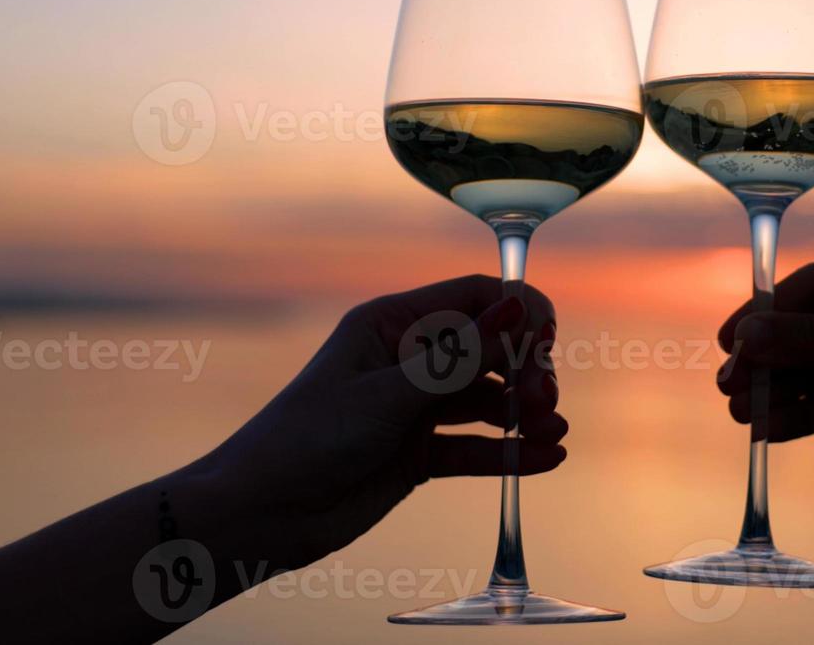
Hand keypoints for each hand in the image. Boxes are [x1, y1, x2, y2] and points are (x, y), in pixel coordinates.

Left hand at [198, 275, 565, 568]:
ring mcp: (415, 408)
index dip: (518, 313)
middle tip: (543, 403)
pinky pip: (476, 447)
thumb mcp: (388, 395)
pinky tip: (547, 458)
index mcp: (392, 324)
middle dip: (527, 369)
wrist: (260, 515)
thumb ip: (459, 357)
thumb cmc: (306, 440)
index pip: (474, 298)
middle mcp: (408, 359)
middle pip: (491, 348)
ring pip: (489, 399)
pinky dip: (512, 452)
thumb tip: (518, 312)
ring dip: (526, 412)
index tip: (546, 343)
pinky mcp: (419, 455)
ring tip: (552, 433)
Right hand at [717, 243, 813, 484]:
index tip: (731, 341)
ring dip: (777, 390)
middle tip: (729, 384)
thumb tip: (748, 334)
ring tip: (741, 415)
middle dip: (768, 358)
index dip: (769, 313)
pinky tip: (769, 431)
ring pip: (812, 367)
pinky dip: (800, 413)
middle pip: (807, 328)